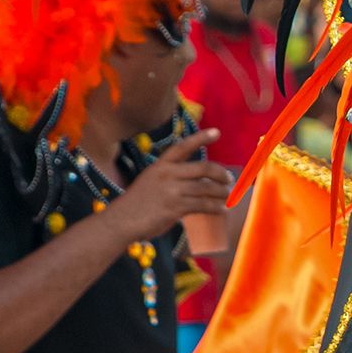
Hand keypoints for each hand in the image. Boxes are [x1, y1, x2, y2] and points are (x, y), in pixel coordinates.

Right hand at [100, 128, 228, 243]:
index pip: (183, 147)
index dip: (201, 138)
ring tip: (228, 197)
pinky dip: (216, 208)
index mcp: (161, 165)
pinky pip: (203, 205)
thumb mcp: (151, 181)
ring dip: (222, 193)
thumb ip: (171, 177)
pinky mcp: (175, 208)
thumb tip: (198, 182)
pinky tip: (222, 210)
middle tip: (229, 179)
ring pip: (207, 189)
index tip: (216, 132)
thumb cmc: (138, 203)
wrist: (122, 220)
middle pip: (204, 168)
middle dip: (221, 174)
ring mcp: (172, 191)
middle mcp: (167, 174)